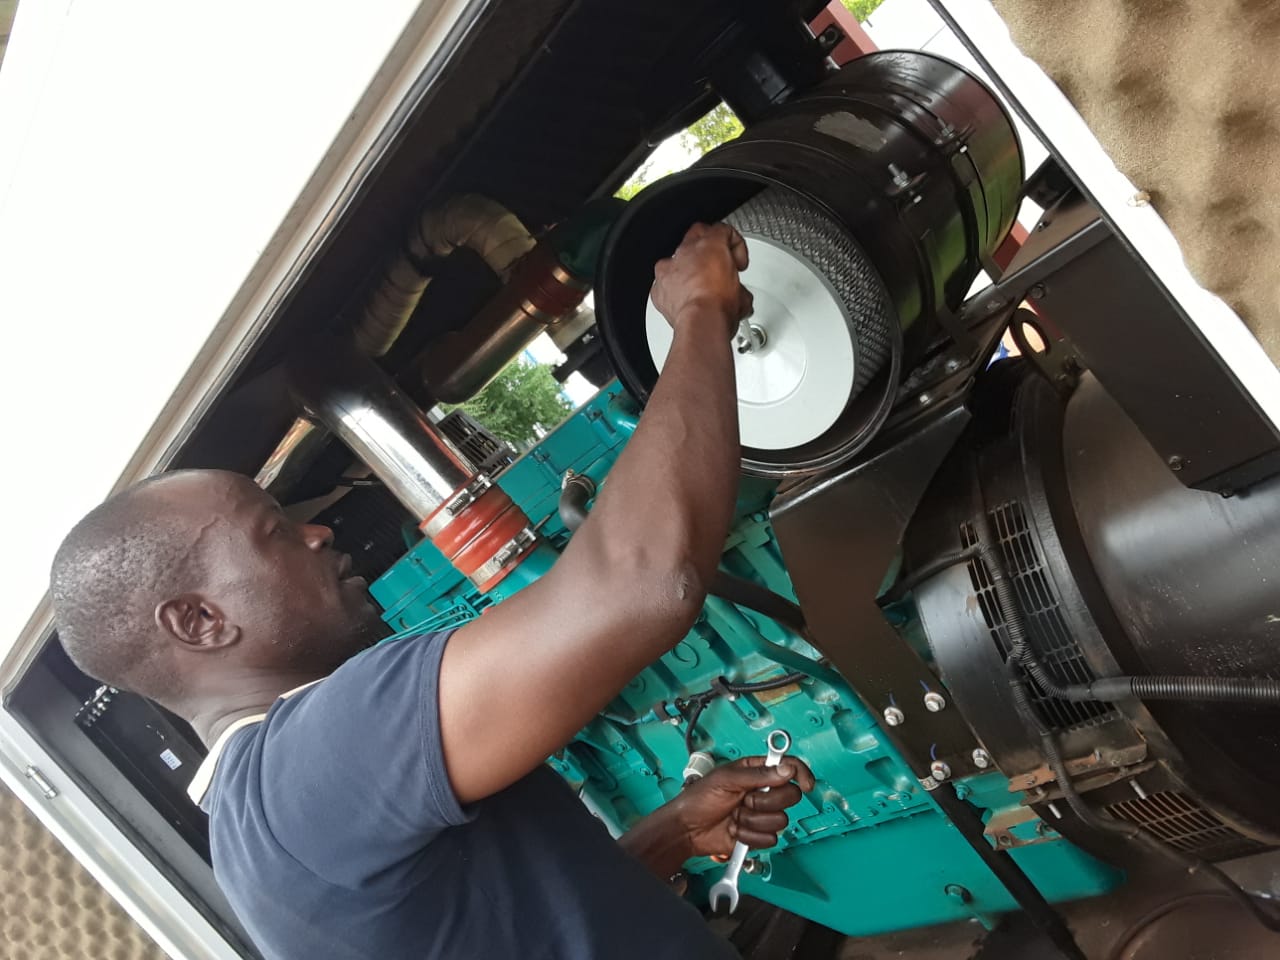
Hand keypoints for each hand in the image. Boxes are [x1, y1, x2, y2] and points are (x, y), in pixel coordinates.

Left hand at [650, 222, 752, 335]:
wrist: (701, 324)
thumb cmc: (720, 306)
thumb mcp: (743, 293)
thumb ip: (738, 283)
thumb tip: (739, 296)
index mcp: (710, 245)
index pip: (724, 231)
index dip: (736, 247)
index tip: (738, 263)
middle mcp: (686, 251)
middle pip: (698, 234)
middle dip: (710, 249)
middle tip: (720, 265)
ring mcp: (669, 268)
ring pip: (678, 258)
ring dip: (690, 268)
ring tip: (701, 285)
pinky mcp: (659, 288)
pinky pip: (666, 281)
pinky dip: (675, 288)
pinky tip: (686, 300)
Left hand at [670, 756, 815, 859]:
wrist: (688, 829)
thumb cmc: (699, 799)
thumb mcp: (726, 778)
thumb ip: (758, 774)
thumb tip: (785, 769)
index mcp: (755, 772)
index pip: (788, 768)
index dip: (800, 773)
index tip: (805, 783)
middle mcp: (762, 792)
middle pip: (789, 796)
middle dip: (766, 801)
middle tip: (745, 800)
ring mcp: (760, 814)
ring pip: (780, 820)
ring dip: (753, 820)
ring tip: (735, 816)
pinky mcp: (757, 834)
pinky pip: (769, 839)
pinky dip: (750, 836)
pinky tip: (735, 829)